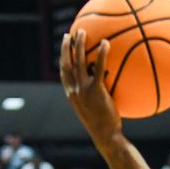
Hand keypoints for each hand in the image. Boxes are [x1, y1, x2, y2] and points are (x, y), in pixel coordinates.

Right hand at [59, 29, 122, 147]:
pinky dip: (102, 54)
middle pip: (66, 64)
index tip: (65, 46)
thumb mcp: (95, 111)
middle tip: (70, 34)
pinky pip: (99, 68)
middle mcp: (73, 91)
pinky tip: (106, 43)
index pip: (63, 73)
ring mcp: (83, 90)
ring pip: (78, 62)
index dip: (63, 58)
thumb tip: (106, 84)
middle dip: (66, 47)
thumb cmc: (104, 126)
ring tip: (83, 31)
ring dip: (79, 45)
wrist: (105, 137)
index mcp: (71, 95)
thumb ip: (95, 97)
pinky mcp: (95, 91)